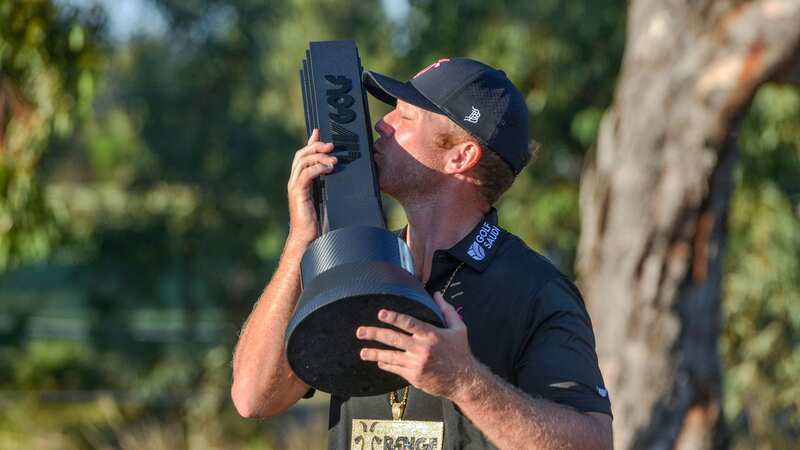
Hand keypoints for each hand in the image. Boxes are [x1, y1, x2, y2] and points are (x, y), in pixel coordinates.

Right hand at [287, 129, 335, 243]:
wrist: (308, 239)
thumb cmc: (318, 223)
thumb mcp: (325, 200)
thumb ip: (328, 187)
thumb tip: (339, 177)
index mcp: (300, 182)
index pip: (302, 156)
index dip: (310, 143)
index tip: (318, 132)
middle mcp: (295, 182)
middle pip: (301, 155)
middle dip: (316, 146)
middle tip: (332, 145)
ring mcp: (295, 187)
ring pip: (302, 161)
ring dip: (319, 156)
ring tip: (334, 159)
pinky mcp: (298, 193)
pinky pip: (306, 174)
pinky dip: (318, 168)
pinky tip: (329, 169)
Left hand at [357, 292, 479, 399]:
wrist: (464, 380)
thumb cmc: (460, 352)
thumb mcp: (458, 329)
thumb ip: (446, 310)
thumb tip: (436, 294)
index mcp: (431, 335)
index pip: (408, 323)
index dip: (393, 317)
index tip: (380, 313)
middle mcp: (421, 349)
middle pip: (393, 339)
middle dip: (375, 334)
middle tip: (360, 331)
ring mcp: (416, 364)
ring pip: (390, 356)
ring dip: (374, 353)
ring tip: (362, 351)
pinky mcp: (414, 376)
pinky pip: (396, 369)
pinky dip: (386, 364)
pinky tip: (378, 360)